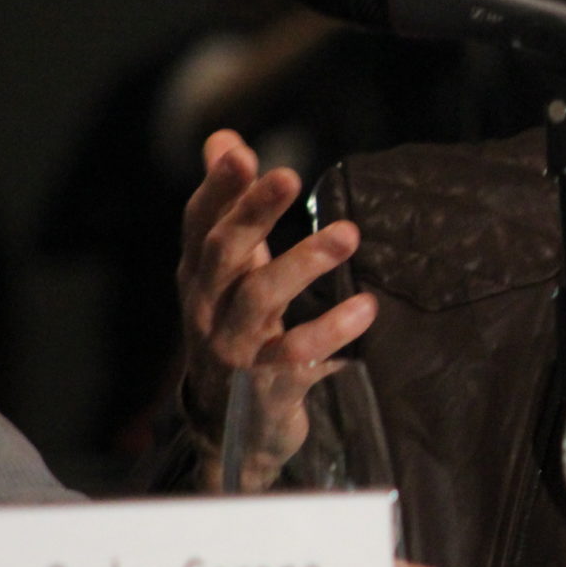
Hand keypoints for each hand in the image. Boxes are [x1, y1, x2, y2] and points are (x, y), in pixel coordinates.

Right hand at [177, 130, 374, 479]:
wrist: (232, 429)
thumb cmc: (237, 330)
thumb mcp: (230, 269)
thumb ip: (232, 206)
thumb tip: (223, 137)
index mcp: (201, 276)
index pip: (200, 224)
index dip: (217, 188)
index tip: (239, 152)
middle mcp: (209, 309)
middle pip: (224, 253)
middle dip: (253, 212)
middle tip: (289, 175)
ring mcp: (234, 350)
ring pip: (259, 299)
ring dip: (301, 263)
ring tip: (347, 235)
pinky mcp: (266, 387)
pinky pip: (295, 358)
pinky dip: (330, 332)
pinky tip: (365, 309)